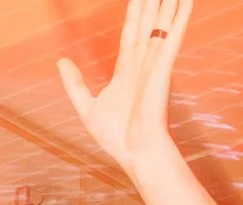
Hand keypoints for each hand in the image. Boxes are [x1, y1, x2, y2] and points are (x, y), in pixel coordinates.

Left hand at [58, 0, 191, 176]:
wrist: (136, 152)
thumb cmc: (117, 138)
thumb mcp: (86, 108)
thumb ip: (74, 84)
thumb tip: (61, 61)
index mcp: (126, 70)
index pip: (130, 31)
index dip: (134, 11)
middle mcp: (142, 62)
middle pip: (146, 21)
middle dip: (150, 0)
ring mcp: (154, 62)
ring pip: (161, 22)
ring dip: (167, 2)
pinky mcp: (163, 66)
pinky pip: (174, 34)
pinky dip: (181, 15)